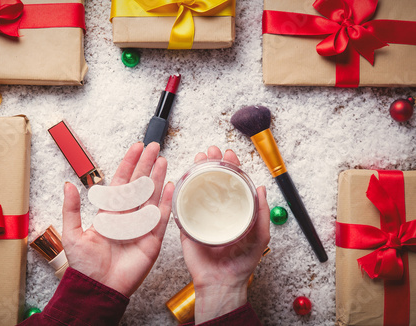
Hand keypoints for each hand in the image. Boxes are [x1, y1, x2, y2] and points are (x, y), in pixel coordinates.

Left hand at [61, 142, 174, 296]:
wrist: (98, 288)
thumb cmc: (85, 265)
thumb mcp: (72, 233)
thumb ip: (71, 208)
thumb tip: (68, 184)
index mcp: (109, 213)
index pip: (121, 182)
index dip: (129, 164)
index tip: (136, 149)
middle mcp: (127, 217)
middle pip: (139, 185)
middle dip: (146, 165)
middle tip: (154, 147)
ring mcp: (141, 227)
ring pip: (151, 197)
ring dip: (157, 178)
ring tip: (162, 161)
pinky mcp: (152, 240)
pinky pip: (161, 218)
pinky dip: (166, 202)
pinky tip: (170, 186)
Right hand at [181, 146, 269, 323]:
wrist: (222, 282)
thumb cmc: (242, 262)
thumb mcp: (260, 235)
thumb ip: (262, 213)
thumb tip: (262, 187)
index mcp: (234, 209)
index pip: (232, 182)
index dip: (231, 166)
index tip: (229, 153)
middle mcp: (217, 209)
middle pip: (213, 180)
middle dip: (212, 162)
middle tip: (211, 150)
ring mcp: (200, 215)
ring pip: (197, 187)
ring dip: (196, 170)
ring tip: (198, 157)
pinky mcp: (186, 224)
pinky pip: (181, 205)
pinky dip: (180, 189)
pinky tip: (182, 177)